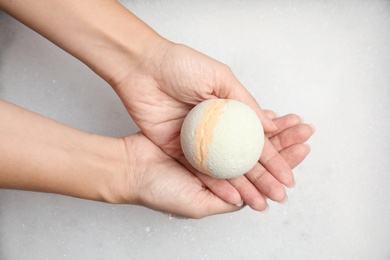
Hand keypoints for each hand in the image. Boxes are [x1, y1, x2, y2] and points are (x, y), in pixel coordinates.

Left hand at [112, 43, 313, 209]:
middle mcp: (216, 129)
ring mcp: (198, 142)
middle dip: (265, 177)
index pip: (257, 140)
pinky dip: (217, 184)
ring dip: (245, 186)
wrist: (143, 69)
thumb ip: (245, 102)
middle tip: (282, 192)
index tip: (289, 173)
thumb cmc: (181, 65)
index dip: (275, 157)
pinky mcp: (179, 150)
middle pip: (244, 158)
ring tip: (264, 201)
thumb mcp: (219, 78)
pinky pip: (200, 171)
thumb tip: (269, 126)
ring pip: (225, 169)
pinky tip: (235, 197)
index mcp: (229, 111)